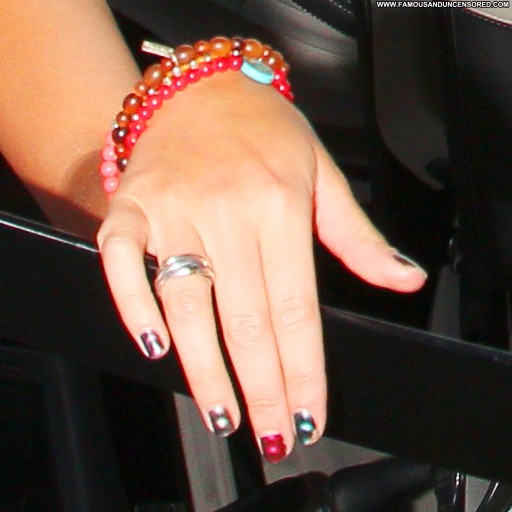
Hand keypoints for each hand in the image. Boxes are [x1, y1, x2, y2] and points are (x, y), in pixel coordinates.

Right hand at [97, 70, 425, 461]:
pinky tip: (152, 345)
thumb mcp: (322, 175)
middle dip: (262, 386)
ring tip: (222, 414)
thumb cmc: (265, 132)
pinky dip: (132, 304)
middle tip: (271, 434)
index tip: (307, 413)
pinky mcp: (133, 206)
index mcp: (280, 206)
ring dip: (204, 366)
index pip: (296, 308)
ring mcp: (173, 208)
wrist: (204, 88)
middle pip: (247, 318)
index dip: (303, 369)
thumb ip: (358, 237)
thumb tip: (403, 280)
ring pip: (187, 302)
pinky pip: (122, 260)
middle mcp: (227, 210)